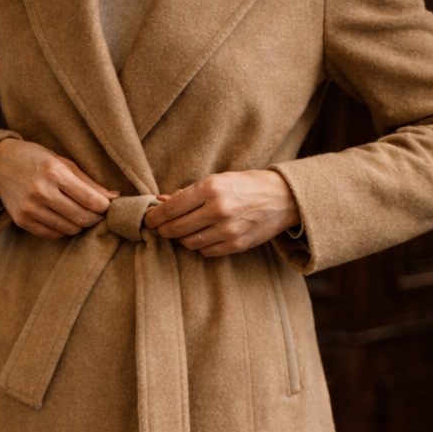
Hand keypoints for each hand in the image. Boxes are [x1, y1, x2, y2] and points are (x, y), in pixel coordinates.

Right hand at [0, 140, 117, 238]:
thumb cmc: (36, 159)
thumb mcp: (62, 162)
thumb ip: (88, 182)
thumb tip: (115, 198)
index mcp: (54, 172)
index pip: (90, 199)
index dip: (104, 207)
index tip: (108, 206)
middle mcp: (41, 191)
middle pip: (81, 218)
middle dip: (95, 219)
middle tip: (98, 214)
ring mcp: (30, 208)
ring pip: (69, 229)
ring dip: (80, 226)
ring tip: (82, 216)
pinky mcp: (22, 221)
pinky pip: (53, 234)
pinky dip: (64, 230)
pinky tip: (65, 220)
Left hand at [143, 169, 300, 256]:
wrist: (284, 198)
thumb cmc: (248, 185)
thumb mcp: (219, 179)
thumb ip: (189, 192)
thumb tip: (161, 200)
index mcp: (211, 188)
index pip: (171, 208)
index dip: (154, 217)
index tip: (148, 219)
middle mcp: (218, 209)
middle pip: (176, 229)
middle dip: (163, 230)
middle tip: (159, 228)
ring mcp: (227, 230)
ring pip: (188, 243)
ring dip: (182, 238)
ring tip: (183, 230)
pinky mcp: (235, 245)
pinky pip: (205, 252)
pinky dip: (199, 246)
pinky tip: (202, 236)